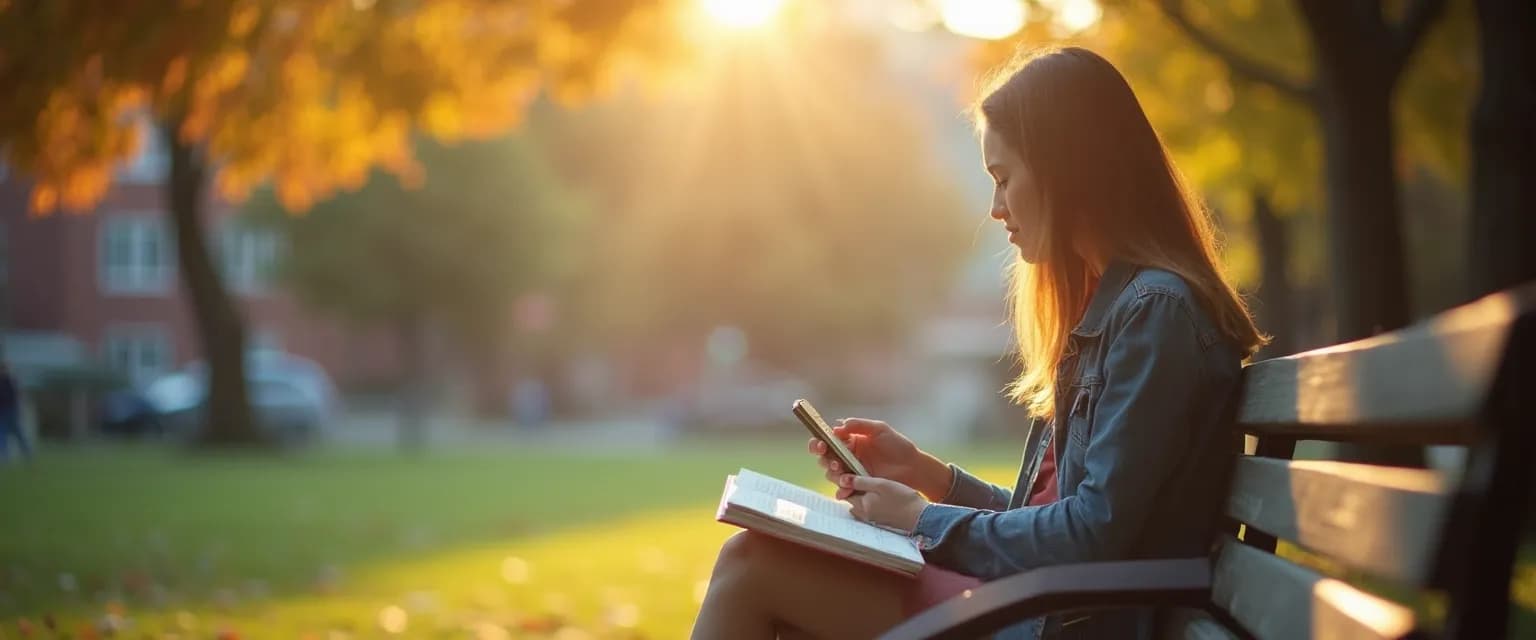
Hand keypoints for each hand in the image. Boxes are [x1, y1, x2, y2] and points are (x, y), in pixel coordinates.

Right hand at [807, 418, 952, 499]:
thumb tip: (838, 426)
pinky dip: (841, 490)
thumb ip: (859, 425)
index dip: (819, 442)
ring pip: (831, 474)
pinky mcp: (858, 486)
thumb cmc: (897, 446)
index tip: (820, 444)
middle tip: (833, 460)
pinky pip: (843, 490)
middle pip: (825, 458)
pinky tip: (845, 488)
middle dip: (824, 459)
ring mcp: (852, 472)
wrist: (912, 467)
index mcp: (850, 441)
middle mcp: (847, 456)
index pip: (827, 440)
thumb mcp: (880, 429)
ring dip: (832, 473)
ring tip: (842, 472)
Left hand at [841, 474, 928, 532]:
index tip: (853, 472)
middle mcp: (863, 515)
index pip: (843, 492)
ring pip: (860, 505)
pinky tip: (882, 497)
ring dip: (863, 496)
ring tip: (875, 487)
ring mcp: (871, 520)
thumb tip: (841, 479)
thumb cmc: (902, 499)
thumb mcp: (881, 484)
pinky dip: (871, 502)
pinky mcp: (879, 522)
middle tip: (865, 478)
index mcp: (860, 505)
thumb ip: (860, 481)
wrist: (920, 517)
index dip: (846, 481)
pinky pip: (869, 510)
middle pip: (851, 499)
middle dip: (854, 489)